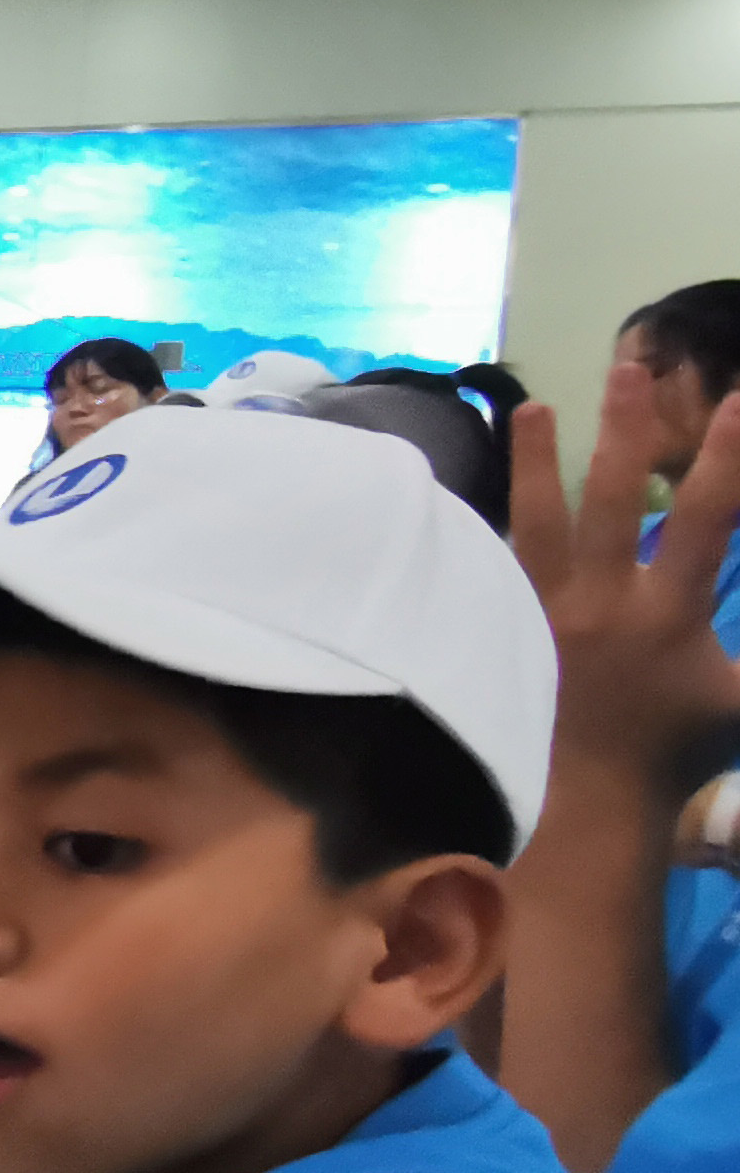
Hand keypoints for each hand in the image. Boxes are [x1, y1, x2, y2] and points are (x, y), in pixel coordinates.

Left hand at [512, 363, 739, 790]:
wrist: (584, 809)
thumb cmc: (671, 756)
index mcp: (667, 614)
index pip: (706, 518)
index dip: (725, 457)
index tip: (734, 399)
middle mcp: (602, 603)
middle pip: (613, 498)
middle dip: (626, 428)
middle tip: (629, 363)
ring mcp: (544, 614)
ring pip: (536, 521)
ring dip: (538, 460)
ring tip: (535, 406)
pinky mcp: (502, 629)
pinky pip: (490, 566)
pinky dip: (478, 528)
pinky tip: (459, 492)